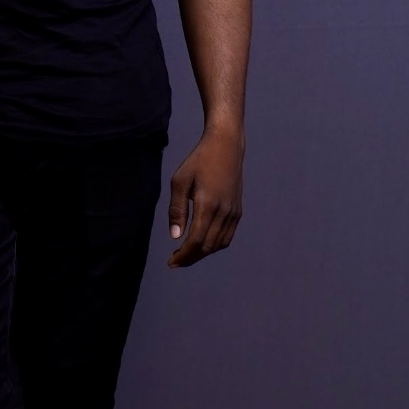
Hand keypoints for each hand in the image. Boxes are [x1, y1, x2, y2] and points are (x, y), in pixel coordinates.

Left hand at [167, 122, 244, 266]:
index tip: (171, 262)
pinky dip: (214, 245)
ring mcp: (233, 212)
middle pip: (207, 247)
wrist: (226, 146)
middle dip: (190, 258)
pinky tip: (202, 243)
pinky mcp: (238, 211)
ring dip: (202, 253)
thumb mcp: (179, 181)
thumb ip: (177, 210)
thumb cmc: (198, 161)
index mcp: (207, 204)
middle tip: (175, 261)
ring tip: (186, 254)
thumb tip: (175, 237)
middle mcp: (224, 212)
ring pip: (218, 244)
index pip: (196, 241)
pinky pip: (227, 236)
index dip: (183, 255)